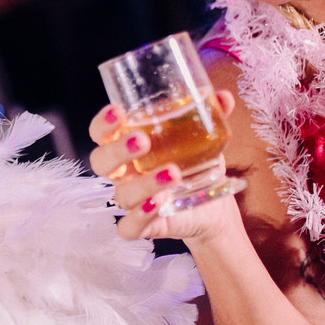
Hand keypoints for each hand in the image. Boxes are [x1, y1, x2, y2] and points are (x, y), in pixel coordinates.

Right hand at [87, 93, 242, 243]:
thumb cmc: (197, 166)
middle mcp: (125, 173)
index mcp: (129, 147)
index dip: (103, 124)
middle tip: (142, 141)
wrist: (214, 207)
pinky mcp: (145, 225)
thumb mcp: (205, 139)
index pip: (102, 134)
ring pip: (121, 194)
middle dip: (117, 151)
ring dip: (143, 184)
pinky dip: (140, 217)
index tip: (118, 111)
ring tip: (173, 173)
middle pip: (101, 162)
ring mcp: (133, 200)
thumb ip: (211, 116)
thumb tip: (223, 97)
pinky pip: (128, 227)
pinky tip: (158, 204)